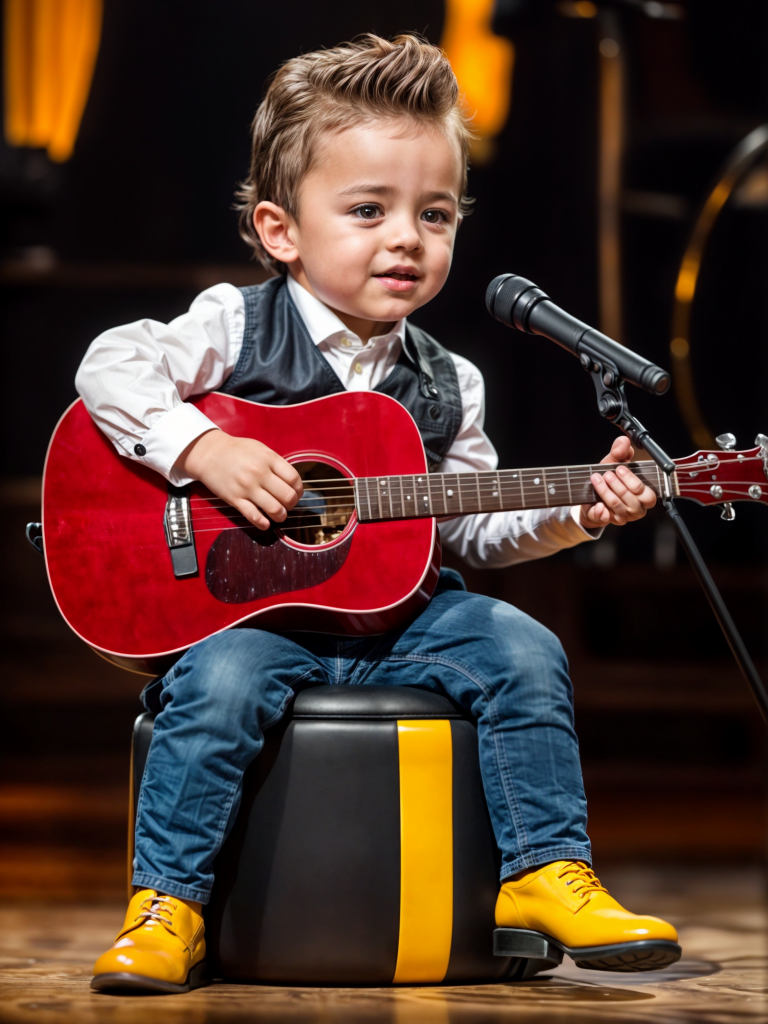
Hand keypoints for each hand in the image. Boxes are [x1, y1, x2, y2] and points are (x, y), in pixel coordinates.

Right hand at [178, 429, 302, 529]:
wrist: (209, 453)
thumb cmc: (236, 450)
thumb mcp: (260, 449)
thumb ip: (276, 463)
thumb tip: (292, 482)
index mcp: (269, 459)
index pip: (294, 479)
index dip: (299, 490)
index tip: (296, 493)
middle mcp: (260, 473)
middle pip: (288, 496)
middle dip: (292, 505)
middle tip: (288, 505)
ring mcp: (247, 487)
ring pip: (274, 509)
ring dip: (281, 516)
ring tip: (279, 515)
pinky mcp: (235, 499)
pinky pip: (254, 516)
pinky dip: (264, 524)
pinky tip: (266, 523)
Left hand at [579, 435, 655, 527]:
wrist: (592, 496)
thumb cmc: (608, 480)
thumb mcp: (612, 462)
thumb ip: (620, 451)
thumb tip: (623, 442)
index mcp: (643, 495)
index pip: (647, 494)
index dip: (633, 481)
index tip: (619, 468)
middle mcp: (636, 508)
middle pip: (633, 501)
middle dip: (619, 487)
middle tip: (607, 474)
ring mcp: (623, 516)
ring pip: (618, 507)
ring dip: (606, 493)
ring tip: (597, 480)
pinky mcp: (609, 520)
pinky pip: (606, 518)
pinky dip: (601, 512)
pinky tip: (597, 504)